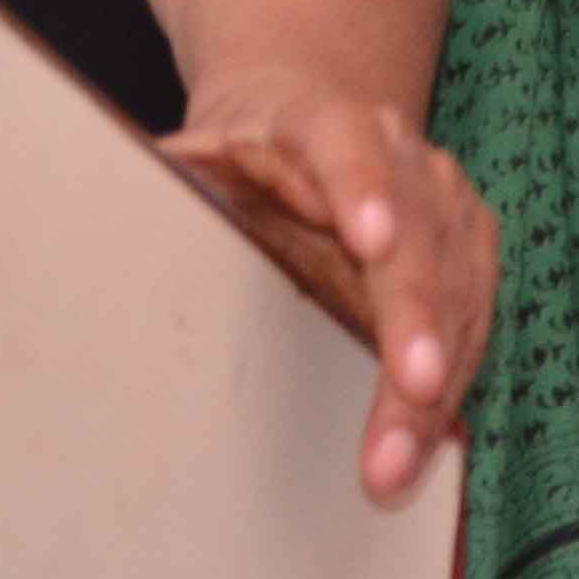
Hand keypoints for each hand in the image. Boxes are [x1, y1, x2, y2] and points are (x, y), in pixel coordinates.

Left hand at [161, 78, 496, 507]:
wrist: (299, 117)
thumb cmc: (236, 159)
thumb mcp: (195, 158)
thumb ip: (168, 192)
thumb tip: (103, 235)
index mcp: (322, 122)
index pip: (344, 145)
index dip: (360, 188)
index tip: (367, 237)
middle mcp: (399, 154)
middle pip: (415, 238)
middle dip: (414, 321)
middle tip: (413, 390)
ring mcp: (443, 199)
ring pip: (456, 290)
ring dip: (436, 381)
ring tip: (399, 461)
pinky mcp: (470, 244)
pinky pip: (475, 319)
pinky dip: (454, 383)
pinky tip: (428, 439)